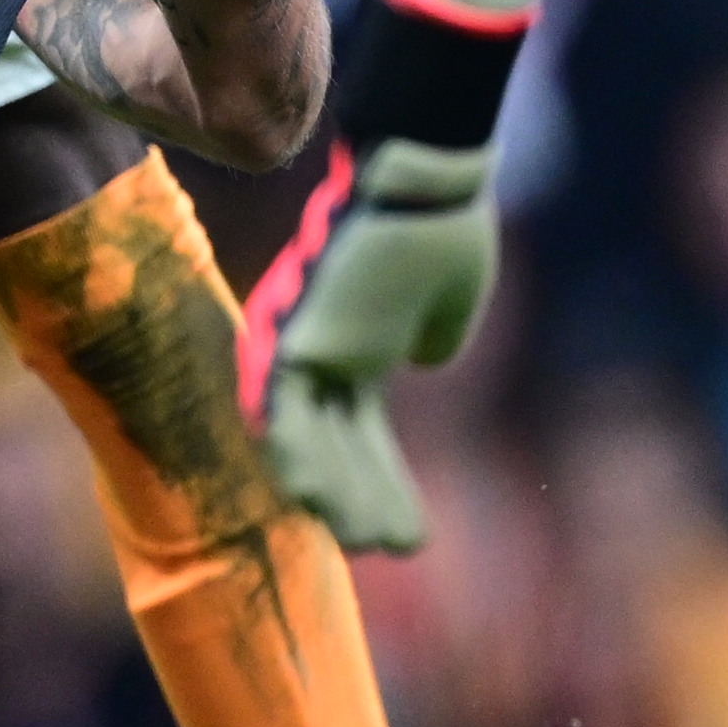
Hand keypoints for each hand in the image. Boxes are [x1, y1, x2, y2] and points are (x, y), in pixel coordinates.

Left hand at [233, 138, 495, 555]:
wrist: (425, 179)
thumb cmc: (440, 224)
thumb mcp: (448, 298)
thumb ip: (431, 335)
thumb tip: (425, 361)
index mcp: (356, 343)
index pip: (364, 430)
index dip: (385, 481)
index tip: (412, 534)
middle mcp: (319, 347)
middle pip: (336, 442)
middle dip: (362, 498)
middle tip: (387, 548)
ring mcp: (299, 341)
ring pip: (305, 437)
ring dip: (333, 491)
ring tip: (367, 543)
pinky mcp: (287, 333)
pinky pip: (279, 407)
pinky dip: (295, 454)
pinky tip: (313, 501)